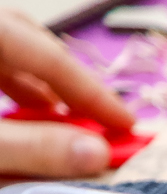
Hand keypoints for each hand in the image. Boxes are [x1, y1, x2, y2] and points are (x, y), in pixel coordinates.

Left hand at [0, 8, 134, 177]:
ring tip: (60, 122)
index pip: (50, 58)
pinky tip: (19, 114)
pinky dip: (10, 84)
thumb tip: (96, 154)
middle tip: (97, 121)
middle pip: (29, 39)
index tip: (127, 126)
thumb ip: (32, 147)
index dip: (93, 93)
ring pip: (8, 48)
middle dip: (68, 81)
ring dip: (39, 84)